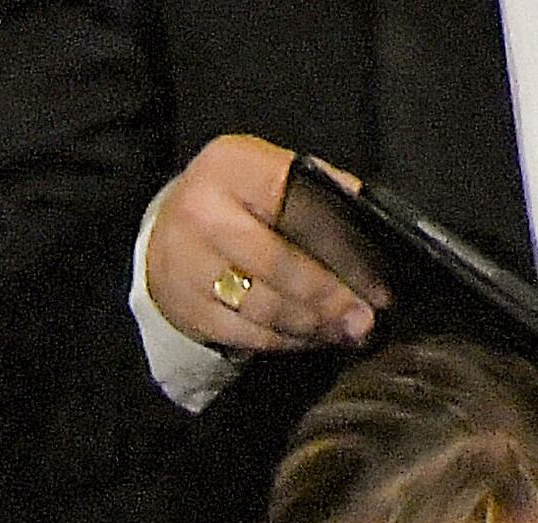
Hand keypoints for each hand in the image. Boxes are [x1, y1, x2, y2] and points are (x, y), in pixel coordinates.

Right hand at [141, 135, 373, 357]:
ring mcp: (188, 264)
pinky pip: (245, 334)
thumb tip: (367, 215)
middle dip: (327, 296)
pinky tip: (308, 337)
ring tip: (343, 330)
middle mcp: (203, 212)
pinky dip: (284, 340)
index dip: (338, 243)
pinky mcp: (185, 308)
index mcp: (231, 167)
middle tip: (362, 317)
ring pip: (263, 306)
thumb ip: (313, 188)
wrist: (164, 236)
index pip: (293, 202)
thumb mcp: (265, 175)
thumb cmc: (231, 204)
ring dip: (310, 324)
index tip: (373, 276)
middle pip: (278, 263)